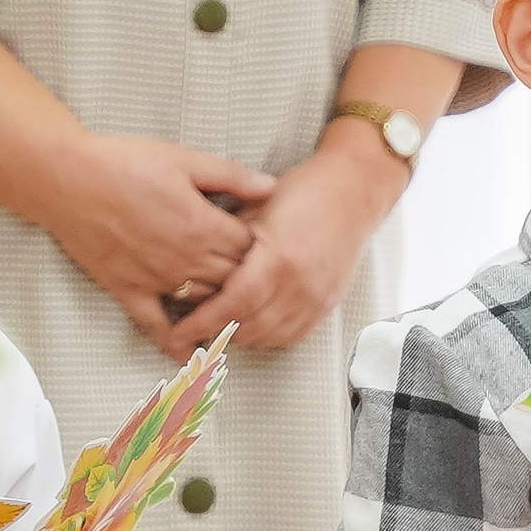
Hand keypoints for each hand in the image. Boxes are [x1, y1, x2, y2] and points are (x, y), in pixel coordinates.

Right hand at [35, 132, 275, 353]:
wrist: (66, 179)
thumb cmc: (124, 163)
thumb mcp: (184, 159)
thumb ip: (230, 176)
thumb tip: (270, 186)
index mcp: (203, 226)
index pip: (251, 248)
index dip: (260, 245)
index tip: (262, 241)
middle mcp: (185, 260)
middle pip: (234, 280)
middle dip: (248, 277)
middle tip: (256, 276)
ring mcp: (157, 279)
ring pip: (204, 303)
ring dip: (221, 305)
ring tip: (237, 309)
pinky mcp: (128, 290)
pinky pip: (155, 324)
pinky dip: (173, 340)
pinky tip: (186, 354)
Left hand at [175, 126, 404, 356]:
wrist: (353, 192)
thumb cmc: (305, 192)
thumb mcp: (256, 209)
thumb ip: (227, 242)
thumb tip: (194, 268)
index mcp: (277, 260)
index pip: (231, 306)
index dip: (200, 324)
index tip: (178, 335)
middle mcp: (299, 286)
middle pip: (248, 328)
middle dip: (216, 332)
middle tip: (191, 332)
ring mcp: (316, 298)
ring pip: (268, 337)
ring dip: (241, 336)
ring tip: (218, 328)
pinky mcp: (327, 304)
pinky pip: (292, 337)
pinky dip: (268, 338)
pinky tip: (253, 327)